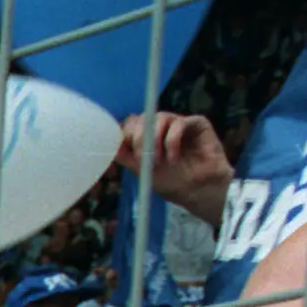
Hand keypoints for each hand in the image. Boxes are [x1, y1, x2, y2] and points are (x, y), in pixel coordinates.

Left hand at [116, 112, 232, 226]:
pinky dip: (172, 141)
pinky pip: (179, 123)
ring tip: (158, 161)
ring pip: (159, 117)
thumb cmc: (171, 181)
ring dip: (154, 139)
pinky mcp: (196, 123)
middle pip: (142, 118)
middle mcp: (162, 127)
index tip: (126, 151)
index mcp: (147, 136)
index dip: (125, 134)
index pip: (130, 124)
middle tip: (141, 158)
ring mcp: (178, 123)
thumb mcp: (142, 170)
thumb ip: (126, 156)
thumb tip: (109, 144)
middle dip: (138, 137)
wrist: (197, 189)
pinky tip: (173, 157)